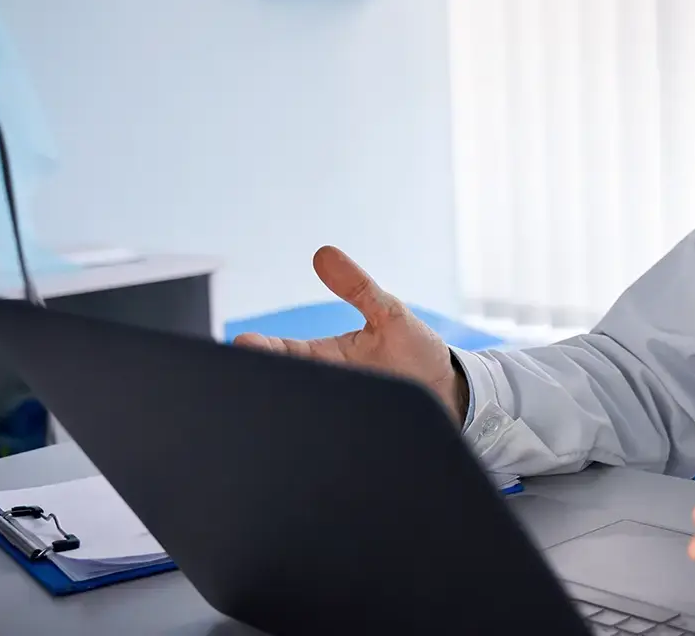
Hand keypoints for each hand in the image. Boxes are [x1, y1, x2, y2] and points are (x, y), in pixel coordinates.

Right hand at [231, 246, 469, 420]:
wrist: (451, 394)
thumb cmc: (416, 353)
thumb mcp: (388, 313)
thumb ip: (358, 287)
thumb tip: (324, 253)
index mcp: (323, 358)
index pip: (280, 353)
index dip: (260, 349)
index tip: (244, 343)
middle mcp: (326, 387)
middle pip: (283, 386)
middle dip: (265, 381)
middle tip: (252, 376)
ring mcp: (339, 414)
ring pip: (302, 415)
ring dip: (291, 409)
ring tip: (277, 405)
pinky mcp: (357, 437)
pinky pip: (332, 440)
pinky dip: (323, 437)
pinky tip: (313, 438)